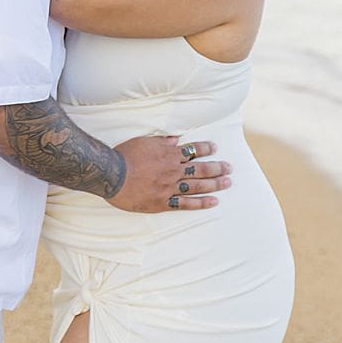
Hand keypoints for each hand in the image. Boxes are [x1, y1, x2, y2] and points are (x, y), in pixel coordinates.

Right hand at [109, 137, 231, 211]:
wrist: (112, 175)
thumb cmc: (125, 156)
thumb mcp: (144, 142)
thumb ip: (162, 141)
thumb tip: (176, 139)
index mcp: (169, 154)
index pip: (192, 150)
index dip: (205, 148)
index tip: (216, 147)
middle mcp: (173, 171)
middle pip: (200, 169)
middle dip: (217, 167)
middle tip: (229, 168)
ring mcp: (169, 188)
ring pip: (197, 186)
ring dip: (215, 184)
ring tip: (228, 183)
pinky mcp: (163, 202)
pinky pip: (186, 204)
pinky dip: (201, 203)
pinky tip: (213, 202)